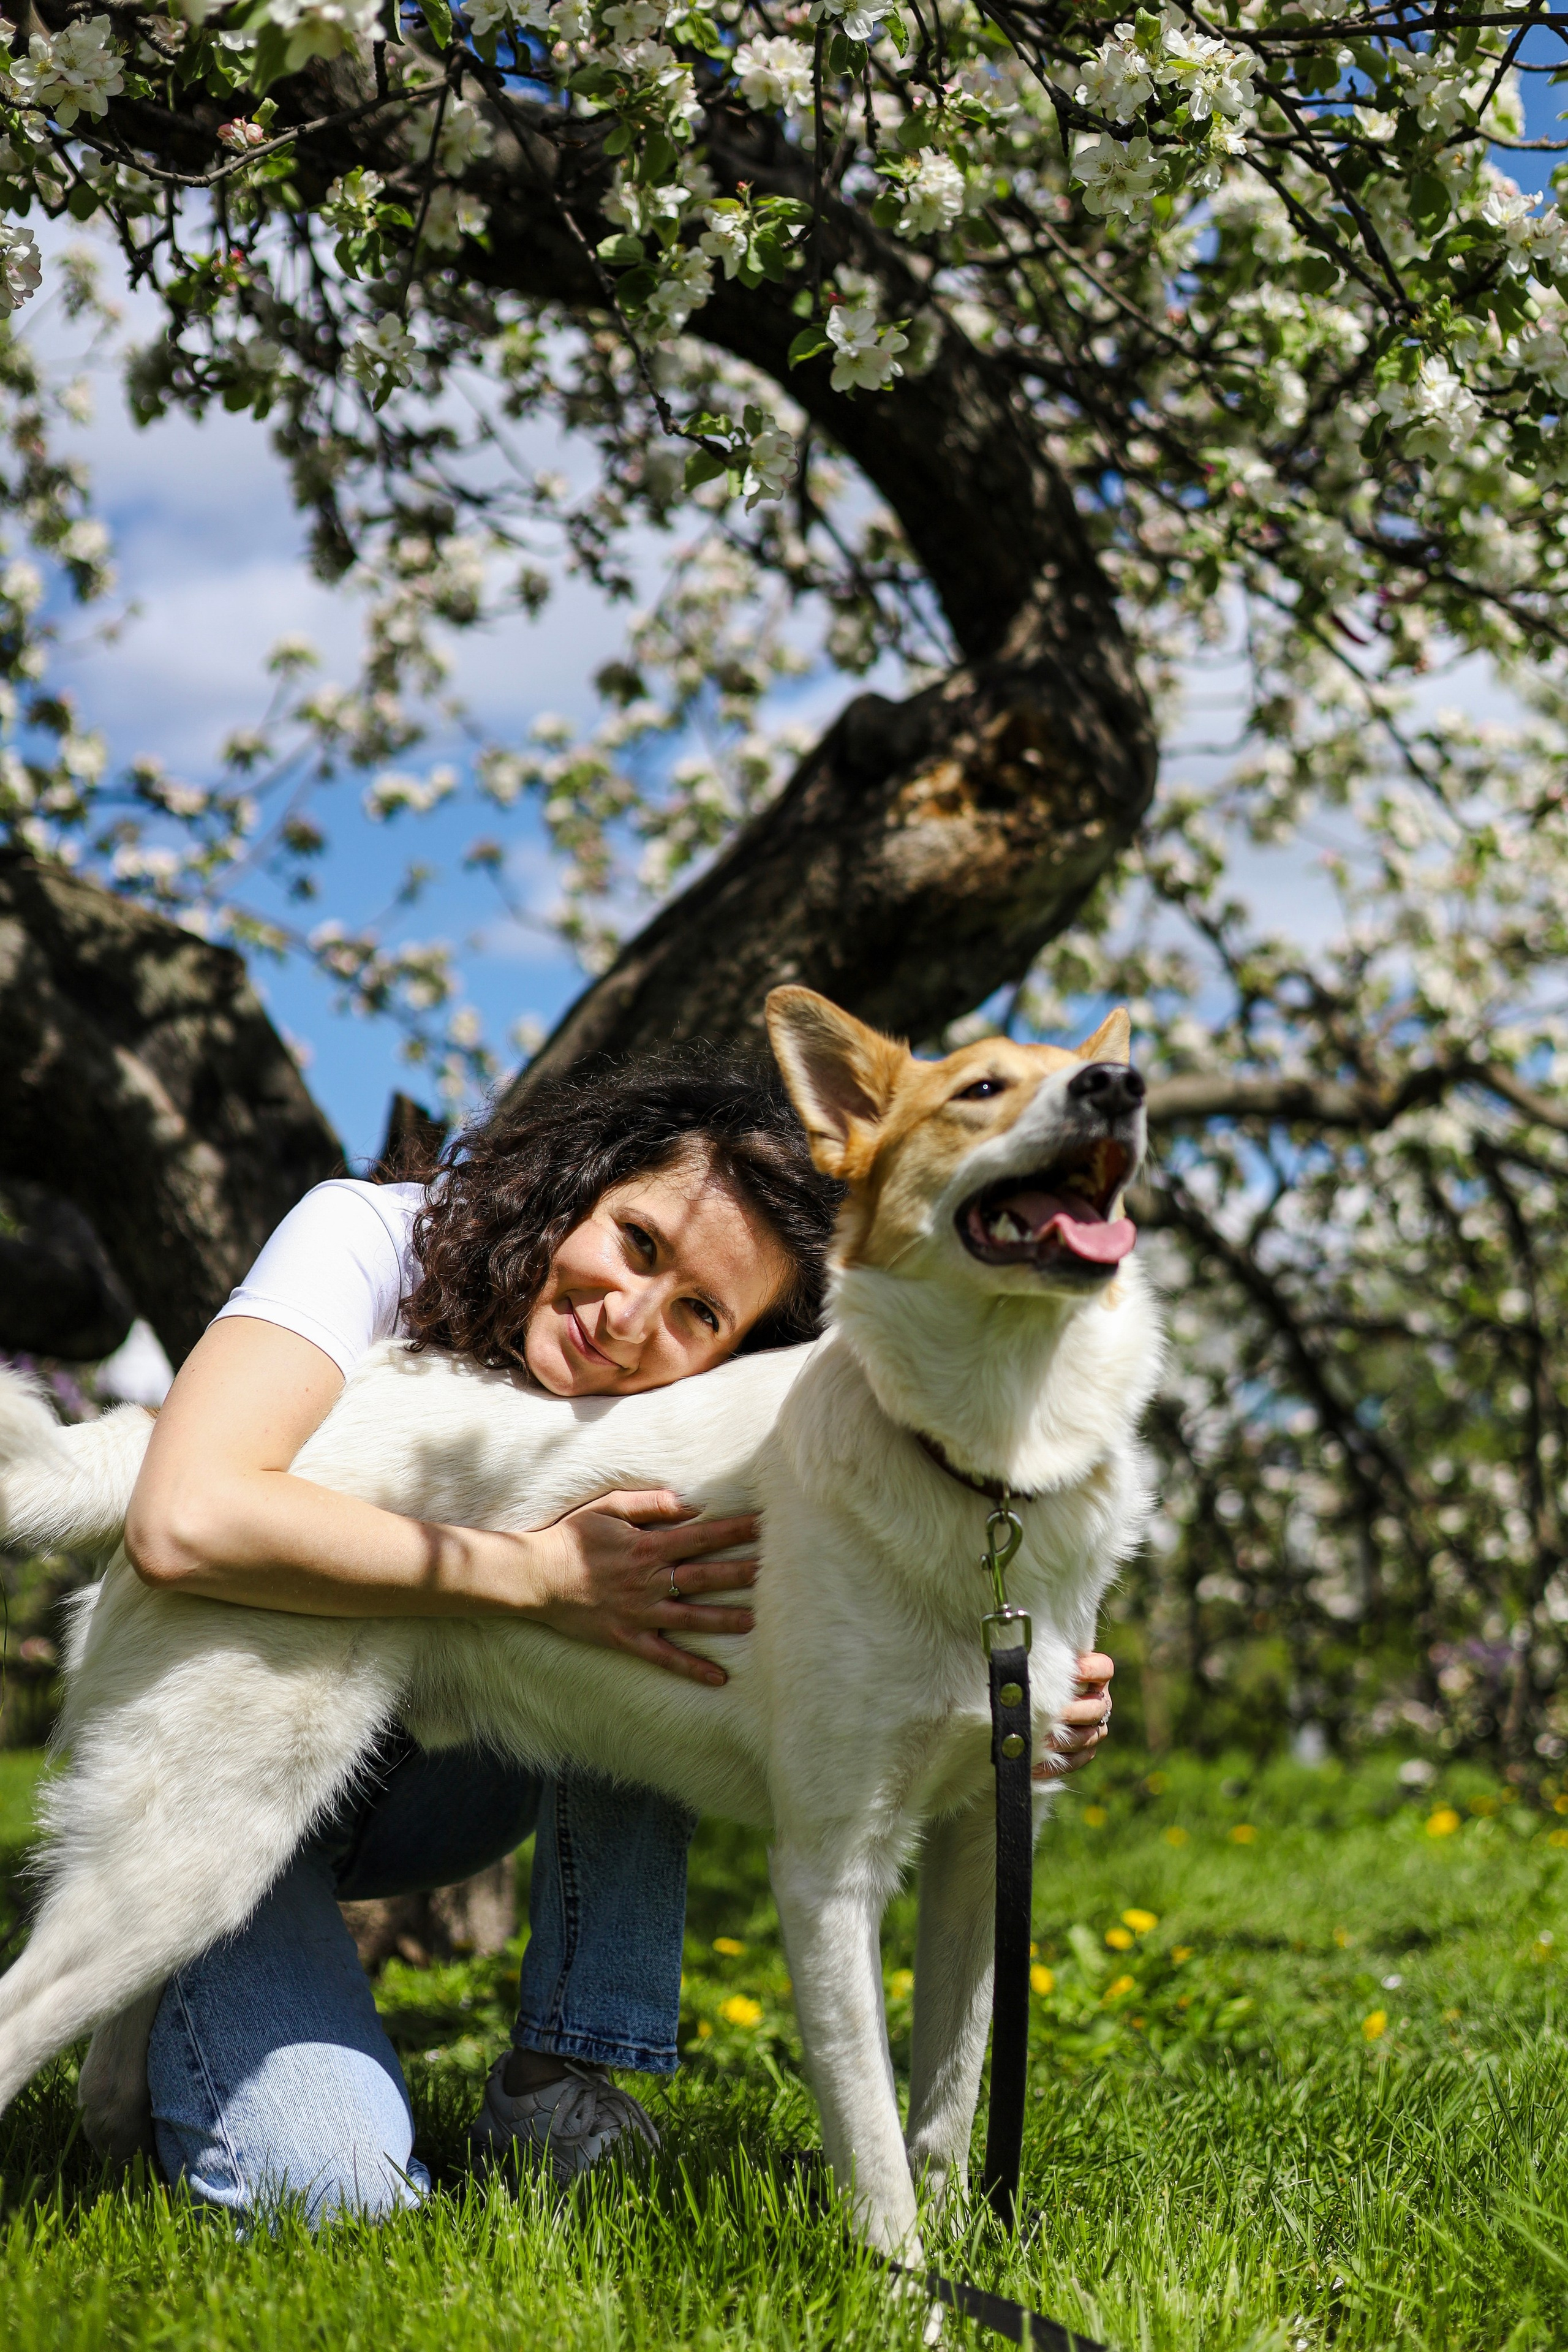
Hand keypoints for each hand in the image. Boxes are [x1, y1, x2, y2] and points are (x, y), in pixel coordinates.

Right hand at [527, 1489, 758, 1686]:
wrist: (536, 1577)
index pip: (703, 1536)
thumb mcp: (607, 1508)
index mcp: (648, 1547)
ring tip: (760, 1621)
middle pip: (706, 1577)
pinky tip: (719, 1678)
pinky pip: (665, 1657)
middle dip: (744, 1573)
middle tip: (780, 1572)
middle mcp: (650, 1581)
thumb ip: (649, 1504)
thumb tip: (688, 1502)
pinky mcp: (628, 1638)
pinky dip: (691, 1668)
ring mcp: (641, 1613)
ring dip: (727, 1620)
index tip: (765, 1525)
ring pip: (693, 1618)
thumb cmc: (571, 1537)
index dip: (735, 1530)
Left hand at [1034, 1650, 1112, 1780]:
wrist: (1032, 1699)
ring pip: (1090, 1736)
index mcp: (1096, 1673)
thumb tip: (1028, 1661)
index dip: (1089, 1670)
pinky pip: (1080, 1759)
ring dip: (1065, 1741)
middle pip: (1096, 1708)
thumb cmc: (1035, 1673)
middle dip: (1071, 1713)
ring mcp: (1096, 1726)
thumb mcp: (1043, 1663)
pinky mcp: (1087, 1749)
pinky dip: (1060, 1763)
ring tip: (1040, 1741)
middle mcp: (1100, 1700)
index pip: (1104, 1668)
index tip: (1071, 1672)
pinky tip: (1038, 1763)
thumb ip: (1043, 1662)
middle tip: (1049, 1715)